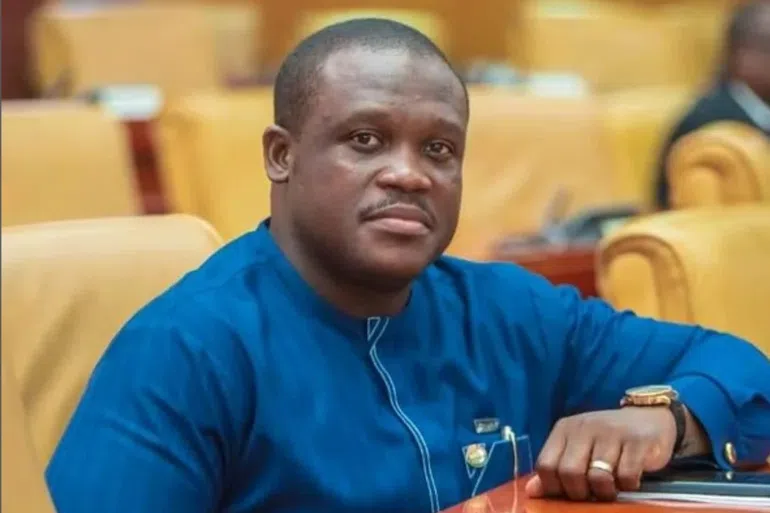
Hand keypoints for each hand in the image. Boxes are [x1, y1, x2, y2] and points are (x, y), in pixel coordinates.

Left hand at [525, 407, 676, 501]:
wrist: (649, 418)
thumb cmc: (607, 440)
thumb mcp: (578, 448)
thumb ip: (556, 468)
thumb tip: (531, 491)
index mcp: (565, 429)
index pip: (546, 465)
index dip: (554, 488)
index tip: (567, 493)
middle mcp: (585, 427)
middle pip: (569, 472)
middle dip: (579, 493)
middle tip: (591, 493)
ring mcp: (612, 432)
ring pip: (597, 477)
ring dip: (604, 492)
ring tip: (610, 488)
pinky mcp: (637, 442)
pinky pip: (626, 476)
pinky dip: (627, 485)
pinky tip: (629, 479)